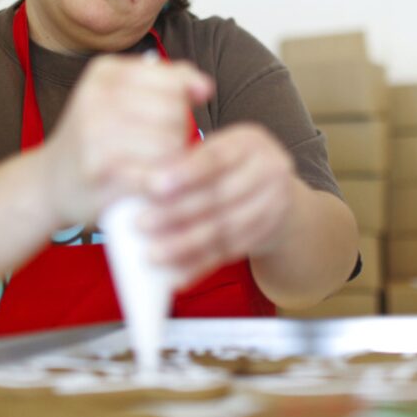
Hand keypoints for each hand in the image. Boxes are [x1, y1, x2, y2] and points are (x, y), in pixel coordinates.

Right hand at [41, 55, 212, 227]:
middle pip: (175, 113)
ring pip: (170, 143)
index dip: (181, 106)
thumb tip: (206, 88)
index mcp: (105, 72)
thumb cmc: (97, 138)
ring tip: (154, 166)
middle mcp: (96, 96)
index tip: (167, 119)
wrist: (49, 182)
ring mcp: (95, 132)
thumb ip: (169, 82)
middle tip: (158, 149)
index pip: (174, 83)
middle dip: (177, 134)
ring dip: (172, 161)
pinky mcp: (101, 170)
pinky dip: (163, 182)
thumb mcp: (124, 96)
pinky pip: (157, 172)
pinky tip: (153, 185)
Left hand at [138, 123, 295, 285]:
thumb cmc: (230, 165)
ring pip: (224, 229)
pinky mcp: (268, 234)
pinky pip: (229, 252)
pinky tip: (176, 274)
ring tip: (154, 253)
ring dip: (185, 244)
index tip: (153, 185)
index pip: (216, 158)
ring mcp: (274, 204)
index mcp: (249, 142)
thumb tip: (140, 176)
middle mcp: (268, 170)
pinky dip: (201, 264)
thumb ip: (186, 159)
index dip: (185, 173)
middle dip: (176, 212)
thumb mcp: (217, 148)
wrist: (275, 190)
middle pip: (218, 196)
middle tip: (142, 223)